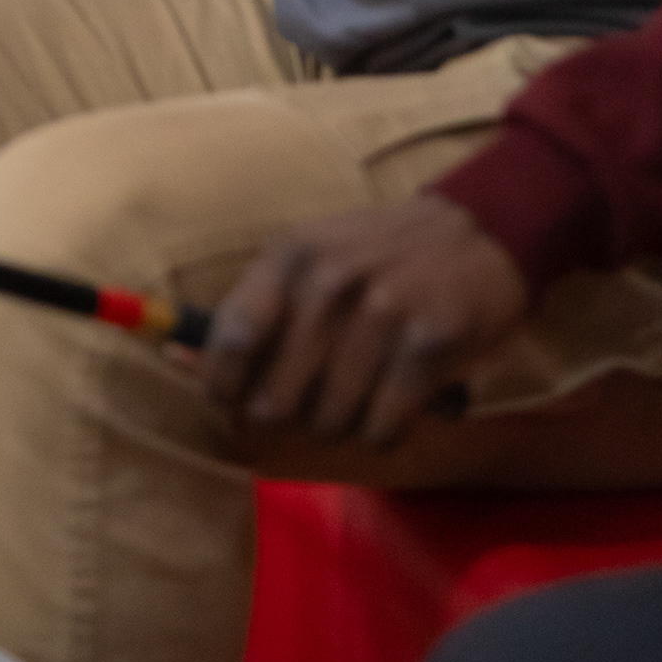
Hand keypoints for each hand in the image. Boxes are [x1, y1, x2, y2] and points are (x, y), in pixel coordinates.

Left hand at [199, 194, 528, 446]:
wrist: (484, 229)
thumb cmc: (382, 253)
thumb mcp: (313, 256)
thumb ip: (255, 308)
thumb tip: (177, 359)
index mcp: (291, 256)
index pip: (231, 338)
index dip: (222, 385)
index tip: (231, 402)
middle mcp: (330, 282)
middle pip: (276, 401)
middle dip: (289, 417)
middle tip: (312, 403)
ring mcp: (381, 314)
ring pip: (329, 422)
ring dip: (342, 425)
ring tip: (362, 395)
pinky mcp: (427, 347)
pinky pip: (381, 428)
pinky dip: (384, 431)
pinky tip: (396, 405)